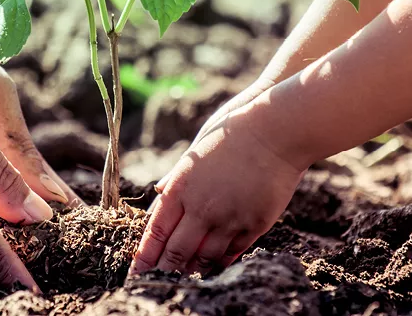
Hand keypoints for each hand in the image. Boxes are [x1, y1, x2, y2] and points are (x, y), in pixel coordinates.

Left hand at [130, 101, 307, 275]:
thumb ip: (176, 179)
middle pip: (177, 251)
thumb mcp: (194, 154)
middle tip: (159, 280)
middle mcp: (202, 208)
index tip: (138, 271)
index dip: (145, 256)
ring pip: (205, 256)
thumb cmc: (230, 135)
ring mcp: (229, 218)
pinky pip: (233, 251)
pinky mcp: (254, 223)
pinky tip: (215, 264)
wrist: (274, 131)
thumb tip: (160, 196)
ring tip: (186, 275)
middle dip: (165, 269)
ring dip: (194, 268)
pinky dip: (221, 260)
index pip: (156, 231)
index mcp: (181, 188)